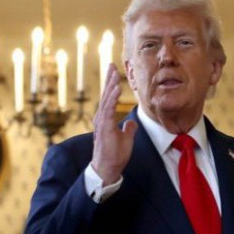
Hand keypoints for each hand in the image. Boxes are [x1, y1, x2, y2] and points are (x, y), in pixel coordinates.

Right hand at [91, 64, 137, 184]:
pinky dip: (112, 98)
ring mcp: (102, 122)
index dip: (111, 85)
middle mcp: (101, 118)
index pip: (109, 99)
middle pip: (106, 95)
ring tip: (114, 72)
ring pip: (106, 99)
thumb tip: (132, 123)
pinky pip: (109, 109)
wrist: (107, 168)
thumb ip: (128, 129)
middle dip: (109, 79)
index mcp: (106, 120)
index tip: (114, 72)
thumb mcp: (125, 139)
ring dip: (110, 85)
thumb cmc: (114, 156)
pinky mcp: (104, 127)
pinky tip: (116, 88)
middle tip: (112, 65)